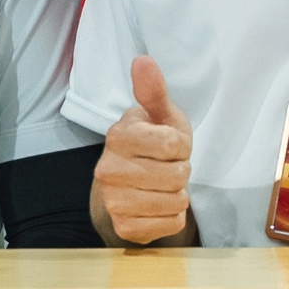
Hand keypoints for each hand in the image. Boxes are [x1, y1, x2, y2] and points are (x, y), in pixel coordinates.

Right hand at [94, 55, 193, 243]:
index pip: (172, 144)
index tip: (170, 144)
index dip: (181, 145)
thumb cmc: (153, 142)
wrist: (132, 183)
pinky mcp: (124, 227)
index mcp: (117, 136)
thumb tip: (143, 60)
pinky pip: (171, 224)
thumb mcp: (159, 115)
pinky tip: (160, 204)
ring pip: (175, 201)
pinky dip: (174, 216)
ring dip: (179, 194)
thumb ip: (153, 90)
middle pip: (176, 176)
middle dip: (181, 170)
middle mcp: (108, 170)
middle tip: (167, 166)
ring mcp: (113, 201)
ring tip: (164, 184)